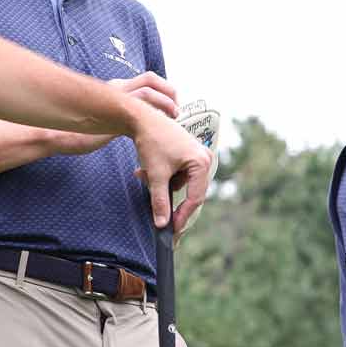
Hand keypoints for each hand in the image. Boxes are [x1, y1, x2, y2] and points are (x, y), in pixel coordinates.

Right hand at [48, 72, 179, 154]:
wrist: (62, 137)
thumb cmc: (82, 132)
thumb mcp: (106, 119)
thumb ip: (120, 115)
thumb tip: (135, 122)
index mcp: (115, 88)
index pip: (146, 80)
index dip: (163, 89)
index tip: (172, 104)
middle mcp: (117, 89)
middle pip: (150, 79)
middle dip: (169, 91)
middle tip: (176, 109)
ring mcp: (115, 100)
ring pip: (148, 91)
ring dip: (165, 103)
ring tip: (173, 116)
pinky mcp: (114, 114)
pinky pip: (140, 108)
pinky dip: (154, 114)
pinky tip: (159, 127)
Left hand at [129, 105, 211, 232]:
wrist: (141, 118)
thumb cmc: (152, 142)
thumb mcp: (155, 175)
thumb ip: (159, 201)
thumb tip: (162, 224)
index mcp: (201, 162)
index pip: (195, 197)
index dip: (183, 215)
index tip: (172, 228)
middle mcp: (204, 158)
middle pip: (189, 190)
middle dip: (167, 194)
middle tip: (156, 210)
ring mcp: (196, 154)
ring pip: (180, 182)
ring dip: (161, 184)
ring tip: (143, 175)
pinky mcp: (187, 152)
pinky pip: (177, 173)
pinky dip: (162, 175)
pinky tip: (146, 169)